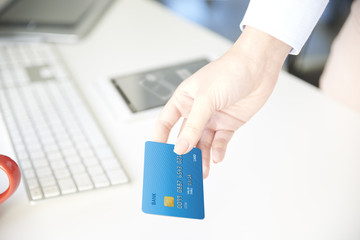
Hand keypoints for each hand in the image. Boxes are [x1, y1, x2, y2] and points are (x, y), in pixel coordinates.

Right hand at [152, 26, 290, 177]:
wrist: (258, 67)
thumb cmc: (230, 70)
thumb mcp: (206, 99)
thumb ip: (193, 125)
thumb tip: (181, 146)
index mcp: (184, 100)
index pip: (166, 122)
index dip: (160, 138)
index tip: (157, 154)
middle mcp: (197, 110)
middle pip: (186, 137)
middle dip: (184, 153)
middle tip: (181, 168)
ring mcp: (213, 118)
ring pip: (203, 143)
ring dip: (202, 157)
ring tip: (201, 171)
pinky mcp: (228, 124)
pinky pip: (220, 141)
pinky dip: (218, 150)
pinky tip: (217, 157)